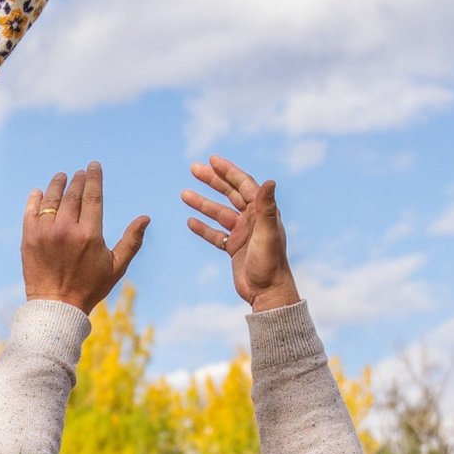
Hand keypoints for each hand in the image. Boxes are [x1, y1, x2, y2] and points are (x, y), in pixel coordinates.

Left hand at [21, 165, 149, 311]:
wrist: (57, 306)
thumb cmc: (90, 287)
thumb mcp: (116, 266)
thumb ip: (131, 240)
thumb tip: (145, 218)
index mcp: (89, 234)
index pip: (93, 196)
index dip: (94, 178)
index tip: (94, 166)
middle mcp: (66, 230)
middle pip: (72, 194)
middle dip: (78, 179)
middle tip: (80, 172)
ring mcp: (45, 233)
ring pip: (51, 199)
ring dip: (57, 184)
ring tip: (62, 176)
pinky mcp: (28, 238)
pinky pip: (31, 211)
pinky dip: (35, 199)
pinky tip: (40, 191)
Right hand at [181, 153, 298, 309]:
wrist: (268, 293)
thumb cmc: (270, 264)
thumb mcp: (267, 234)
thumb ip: (266, 208)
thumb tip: (270, 181)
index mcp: (261, 212)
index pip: (244, 185)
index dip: (228, 171)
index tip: (212, 160)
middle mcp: (252, 220)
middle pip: (230, 194)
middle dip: (212, 180)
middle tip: (193, 168)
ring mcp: (243, 234)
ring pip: (219, 213)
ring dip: (202, 203)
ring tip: (183, 194)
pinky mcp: (235, 249)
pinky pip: (216, 234)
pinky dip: (203, 227)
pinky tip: (190, 221)